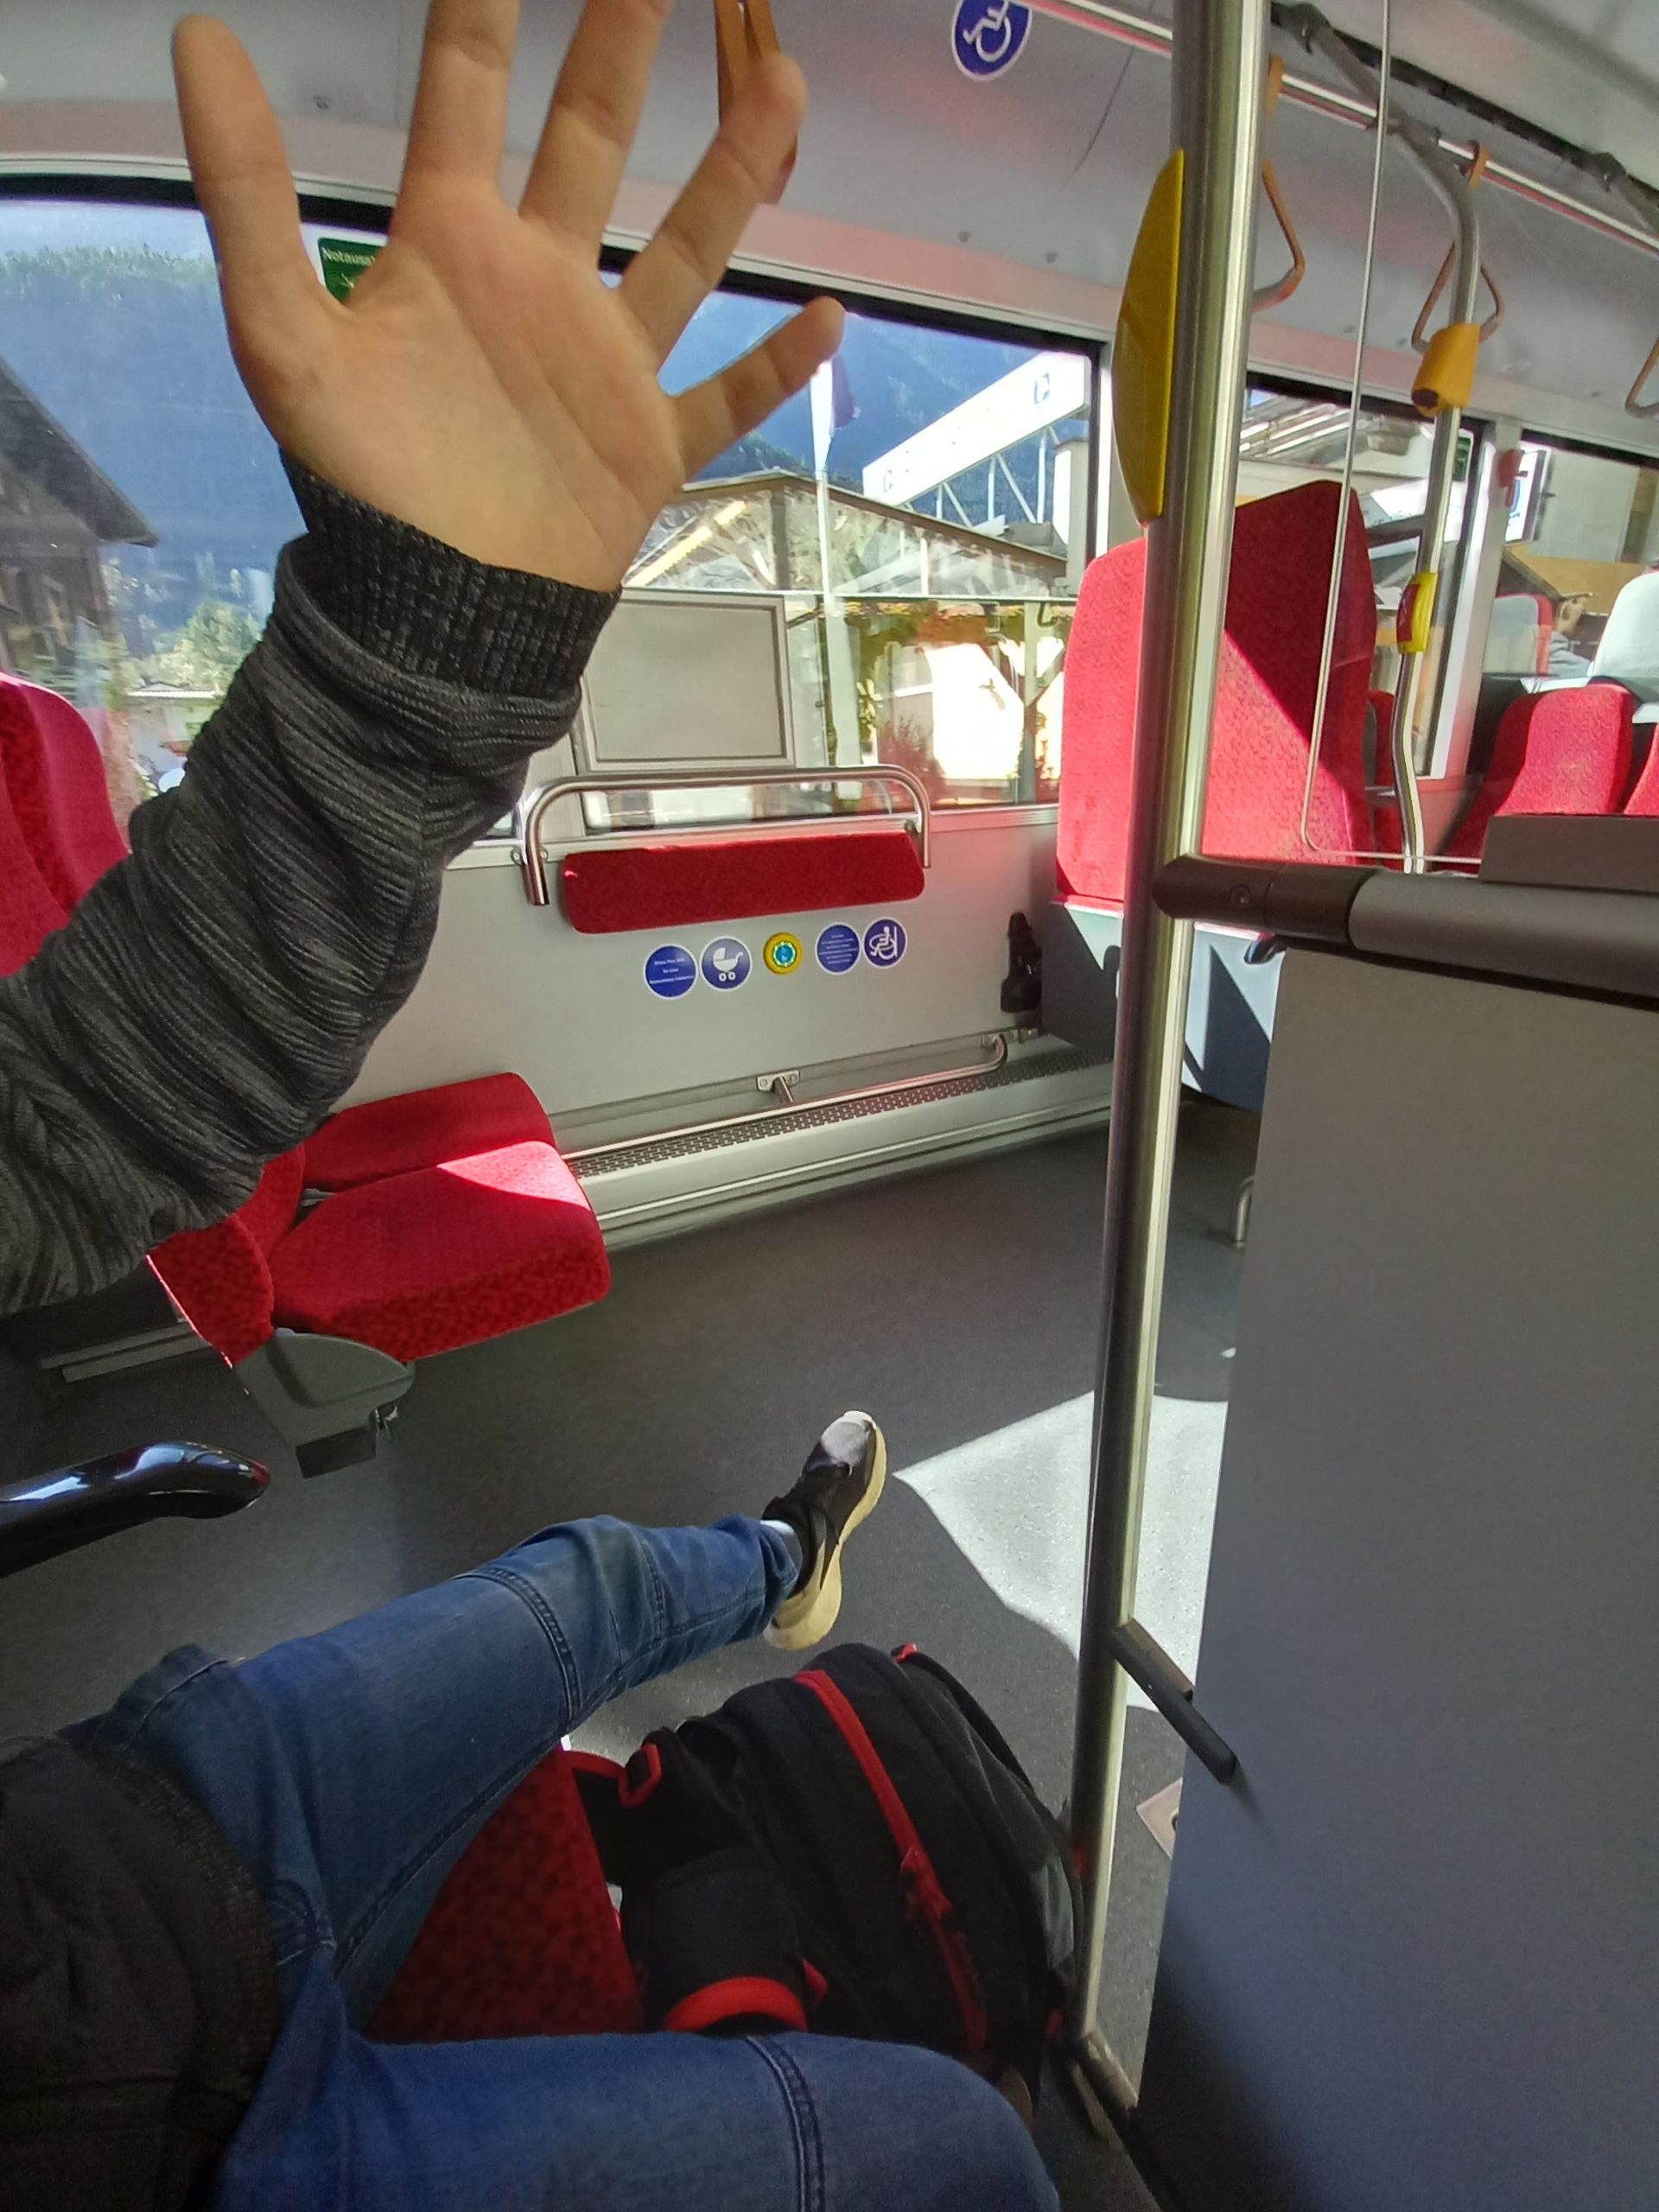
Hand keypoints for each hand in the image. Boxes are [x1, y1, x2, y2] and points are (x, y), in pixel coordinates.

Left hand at [173, 0, 843, 589]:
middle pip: (591, 139)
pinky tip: (828, 316)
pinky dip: (777, 364)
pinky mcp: (648, 444)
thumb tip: (200, 35)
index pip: (467, 92)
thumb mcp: (282, 331)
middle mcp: (536, 283)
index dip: (486, 4)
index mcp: (450, 244)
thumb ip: (248, 190)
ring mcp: (602, 363)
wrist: (434, 621)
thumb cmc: (362, 480)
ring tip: (780, 82)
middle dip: (622, 47)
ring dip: (731, 174)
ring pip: (681, 248)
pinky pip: (726, 395)